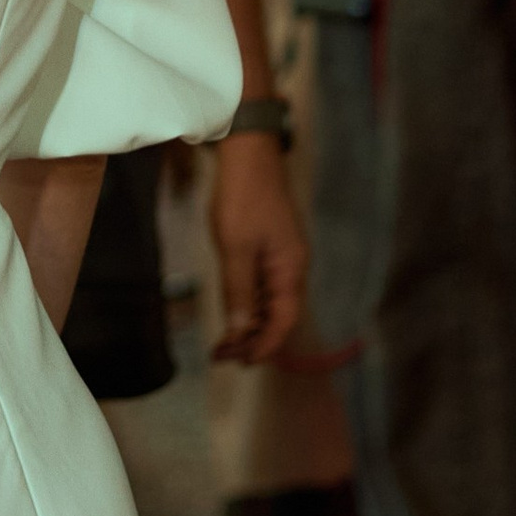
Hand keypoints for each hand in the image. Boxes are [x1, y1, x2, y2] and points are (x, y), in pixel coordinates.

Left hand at [206, 131, 306, 366]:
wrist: (248, 152)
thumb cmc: (242, 197)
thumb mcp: (236, 249)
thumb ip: (240, 292)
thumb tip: (242, 332)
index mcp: (290, 270)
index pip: (283, 322)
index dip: (264, 346)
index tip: (240, 363)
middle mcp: (292, 267)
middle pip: (278, 315)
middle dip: (253, 339)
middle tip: (222, 355)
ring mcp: (282, 256)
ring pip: (269, 301)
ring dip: (249, 322)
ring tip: (223, 340)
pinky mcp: (270, 245)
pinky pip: (263, 283)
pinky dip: (248, 301)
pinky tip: (232, 309)